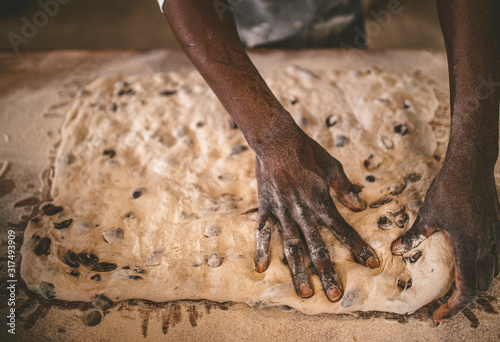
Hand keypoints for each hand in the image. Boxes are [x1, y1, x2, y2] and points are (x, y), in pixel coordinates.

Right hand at [254, 124, 379, 301]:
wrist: (277, 140)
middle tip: (334, 295)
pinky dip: (262, 250)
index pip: (343, 229)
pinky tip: (262, 269)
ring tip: (304, 292)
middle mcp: (302, 211)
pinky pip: (264, 233)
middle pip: (317, 246)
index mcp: (321, 201)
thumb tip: (359, 207)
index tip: (371, 263)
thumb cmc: (307, 151)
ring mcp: (282, 211)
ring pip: (292, 246)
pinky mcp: (267, 208)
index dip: (358, 247)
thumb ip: (344, 189)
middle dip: (327, 272)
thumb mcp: (332, 166)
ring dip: (298, 271)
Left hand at [391, 158, 498, 321]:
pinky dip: (484, 268)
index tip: (438, 315)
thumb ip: (414, 236)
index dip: (454, 307)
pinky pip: (495, 258)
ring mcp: (495, 237)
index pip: (467, 289)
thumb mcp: (427, 215)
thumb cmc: (448, 189)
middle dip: (463, 299)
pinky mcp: (497, 228)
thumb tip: (397, 250)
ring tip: (456, 287)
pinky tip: (469, 263)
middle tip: (444, 303)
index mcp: (468, 246)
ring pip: (492, 273)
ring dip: (475, 283)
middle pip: (482, 286)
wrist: (471, 167)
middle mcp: (486, 246)